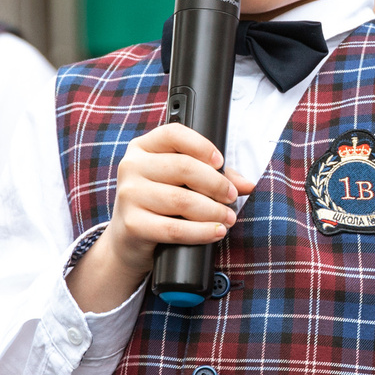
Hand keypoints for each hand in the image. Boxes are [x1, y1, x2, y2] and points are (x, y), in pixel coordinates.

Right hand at [68, 122, 254, 312]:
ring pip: (181, 200)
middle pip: (183, 167)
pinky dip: (201, 232)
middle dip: (215, 183)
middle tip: (231, 197)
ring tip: (228, 218)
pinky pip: (174, 229)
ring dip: (212, 211)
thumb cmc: (159, 204)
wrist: (128, 240)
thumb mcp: (180, 183)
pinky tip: (215, 232)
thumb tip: (246, 184)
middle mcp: (131, 167)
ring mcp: (129, 195)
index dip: (201, 146)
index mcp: (143, 148)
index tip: (220, 162)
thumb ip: (212, 176)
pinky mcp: (132, 224)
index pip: (174, 134)